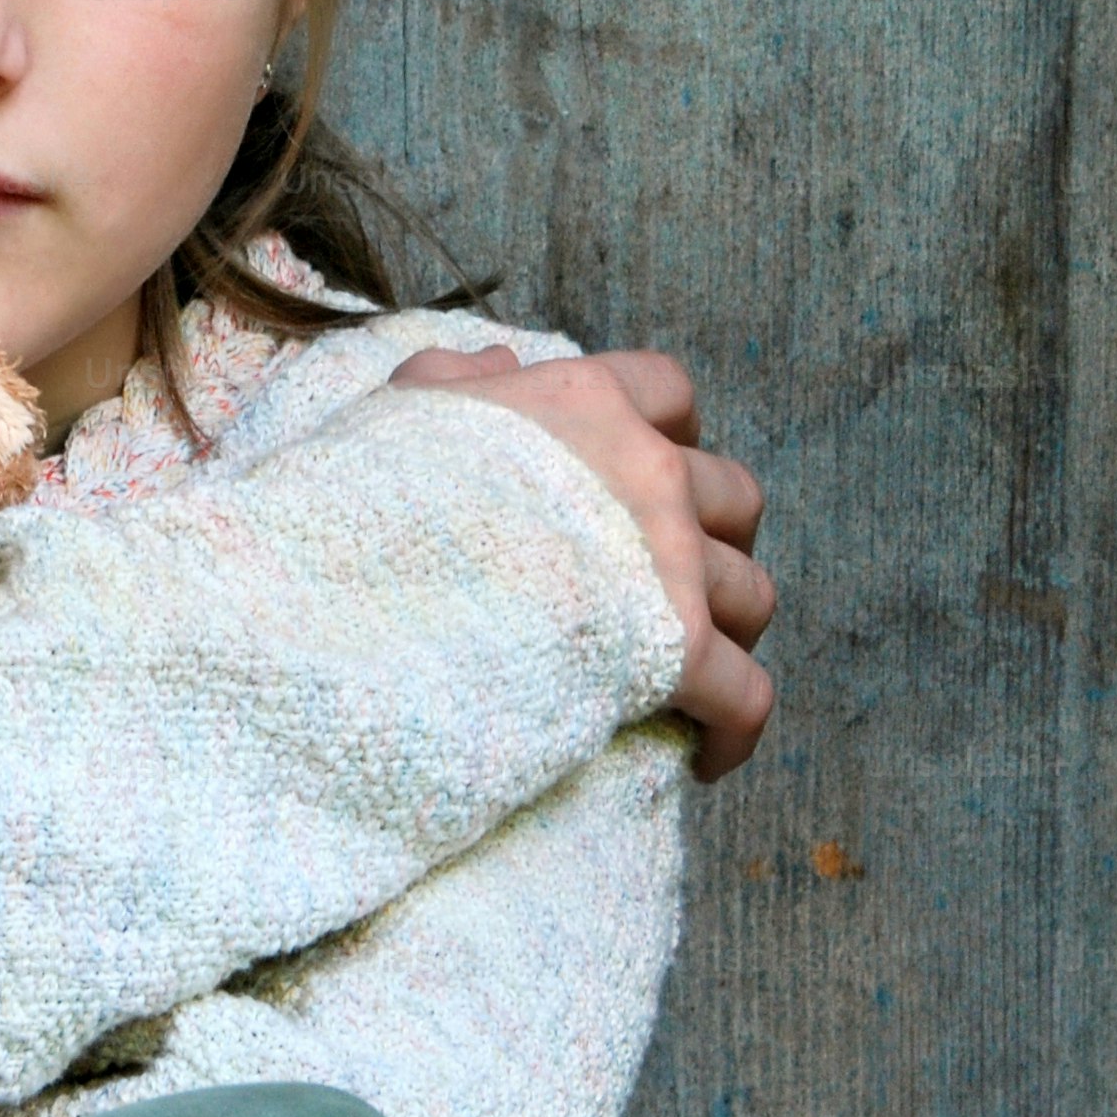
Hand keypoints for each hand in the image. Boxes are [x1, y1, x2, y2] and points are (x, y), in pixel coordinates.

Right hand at [389, 344, 775, 781]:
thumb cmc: (371, 497)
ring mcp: (670, 561)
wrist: (364, 580)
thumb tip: (503, 361)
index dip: (670, 428)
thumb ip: (455, 378)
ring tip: (691, 669)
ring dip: (729, 631)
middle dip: (716, 535)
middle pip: (734, 496)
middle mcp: (647, 471)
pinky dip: (736, 728)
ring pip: (752, 595)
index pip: (668, 389)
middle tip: (675, 576)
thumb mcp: (402, 412)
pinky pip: (745, 694)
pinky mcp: (675, 651)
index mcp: (584, 403)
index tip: (654, 458)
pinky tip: (706, 756)